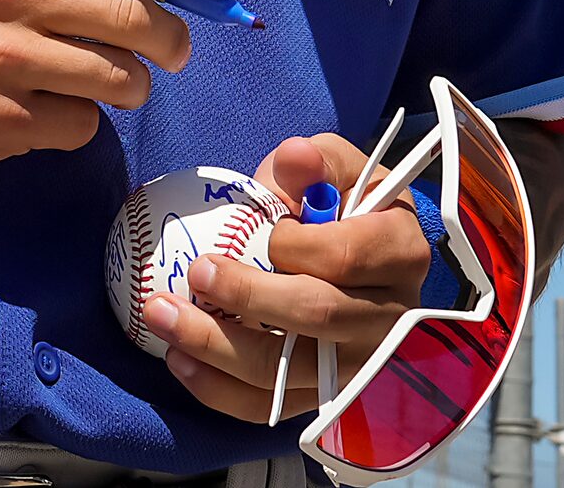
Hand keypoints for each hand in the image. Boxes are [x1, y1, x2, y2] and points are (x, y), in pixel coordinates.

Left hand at [147, 134, 435, 422]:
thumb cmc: (352, 212)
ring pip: (287, 371)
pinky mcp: (322, 398)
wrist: (370, 269)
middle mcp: (391, 317)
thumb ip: (318, 161)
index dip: (295, 244)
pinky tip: (179, 358)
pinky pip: (268, 406)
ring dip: (216, 346)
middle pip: (317, 316)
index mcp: (400, 252)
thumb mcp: (345, 173)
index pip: (346, 255)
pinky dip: (218, 388)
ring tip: (163, 316)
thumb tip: (293, 156)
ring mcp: (358, 366)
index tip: (258, 232)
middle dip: (248, 296)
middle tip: (196, 272)